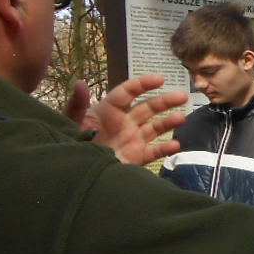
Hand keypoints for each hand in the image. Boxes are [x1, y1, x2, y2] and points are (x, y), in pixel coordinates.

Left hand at [69, 74, 187, 164]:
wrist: (75, 174)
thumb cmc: (71, 144)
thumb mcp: (71, 123)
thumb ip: (77, 105)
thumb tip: (81, 83)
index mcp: (108, 111)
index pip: (128, 93)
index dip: (143, 84)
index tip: (160, 79)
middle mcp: (124, 123)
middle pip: (147, 108)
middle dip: (165, 101)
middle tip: (182, 96)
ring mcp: (133, 140)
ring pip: (155, 127)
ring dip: (169, 122)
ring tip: (181, 118)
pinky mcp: (137, 157)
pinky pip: (154, 151)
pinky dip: (165, 148)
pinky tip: (175, 145)